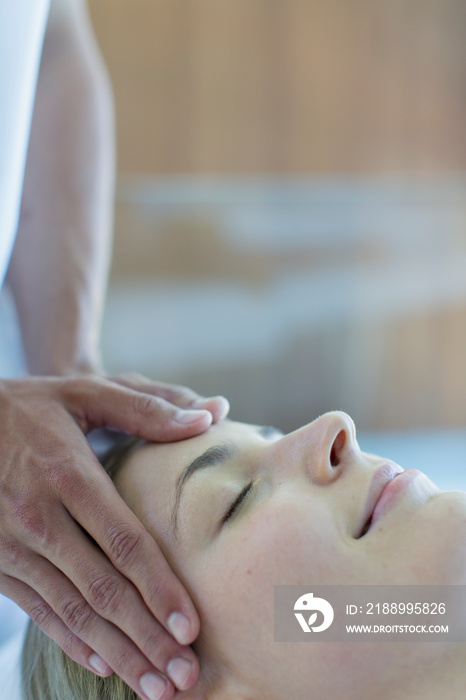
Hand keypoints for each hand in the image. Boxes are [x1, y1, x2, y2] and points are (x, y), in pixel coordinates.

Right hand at [0, 374, 228, 699]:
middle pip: (102, 589)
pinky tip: (104, 664)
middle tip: (185, 676)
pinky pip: (39, 610)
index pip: (123, 543)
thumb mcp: (86, 393)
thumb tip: (209, 414)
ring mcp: (13, 546)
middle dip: (146, 637)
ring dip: (117, 653)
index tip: (192, 625)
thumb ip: (146, 407)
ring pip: (73, 611)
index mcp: (68, 475)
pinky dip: (72, 641)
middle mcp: (39, 517)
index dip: (159, 587)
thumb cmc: (32, 406)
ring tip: (156, 686)